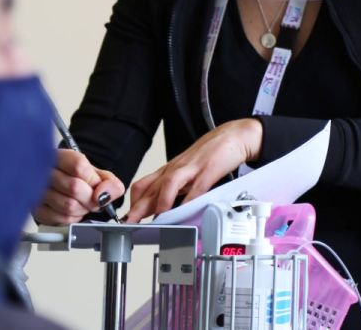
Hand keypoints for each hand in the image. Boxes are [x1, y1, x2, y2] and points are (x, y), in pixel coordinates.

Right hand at [34, 149, 124, 224]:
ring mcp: (37, 191)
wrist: (64, 187)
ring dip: (83, 209)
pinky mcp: (36, 209)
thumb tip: (103, 195)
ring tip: (83, 204)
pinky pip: (60, 218)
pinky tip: (73, 211)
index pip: (79, 167)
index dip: (93, 181)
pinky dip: (73, 218)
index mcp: (60, 157)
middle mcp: (44, 172)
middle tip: (93, 199)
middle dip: (91, 198)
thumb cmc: (79, 180)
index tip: (97, 186)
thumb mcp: (100, 175)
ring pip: (68, 205)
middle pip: (74, 188)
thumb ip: (110, 183)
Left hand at [125, 118, 262, 222]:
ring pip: (168, 184)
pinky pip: (196, 188)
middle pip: (150, 186)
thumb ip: (178, 190)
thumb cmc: (212, 154)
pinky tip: (184, 213)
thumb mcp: (189, 172)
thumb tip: (165, 210)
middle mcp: (176, 168)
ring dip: (160, 203)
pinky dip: (188, 202)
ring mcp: (192, 168)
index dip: (132, 203)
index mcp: (170, 170)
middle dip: (137, 207)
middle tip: (129, 224)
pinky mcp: (209, 170)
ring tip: (157, 221)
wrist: (234, 136)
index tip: (126, 220)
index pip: (144, 186)